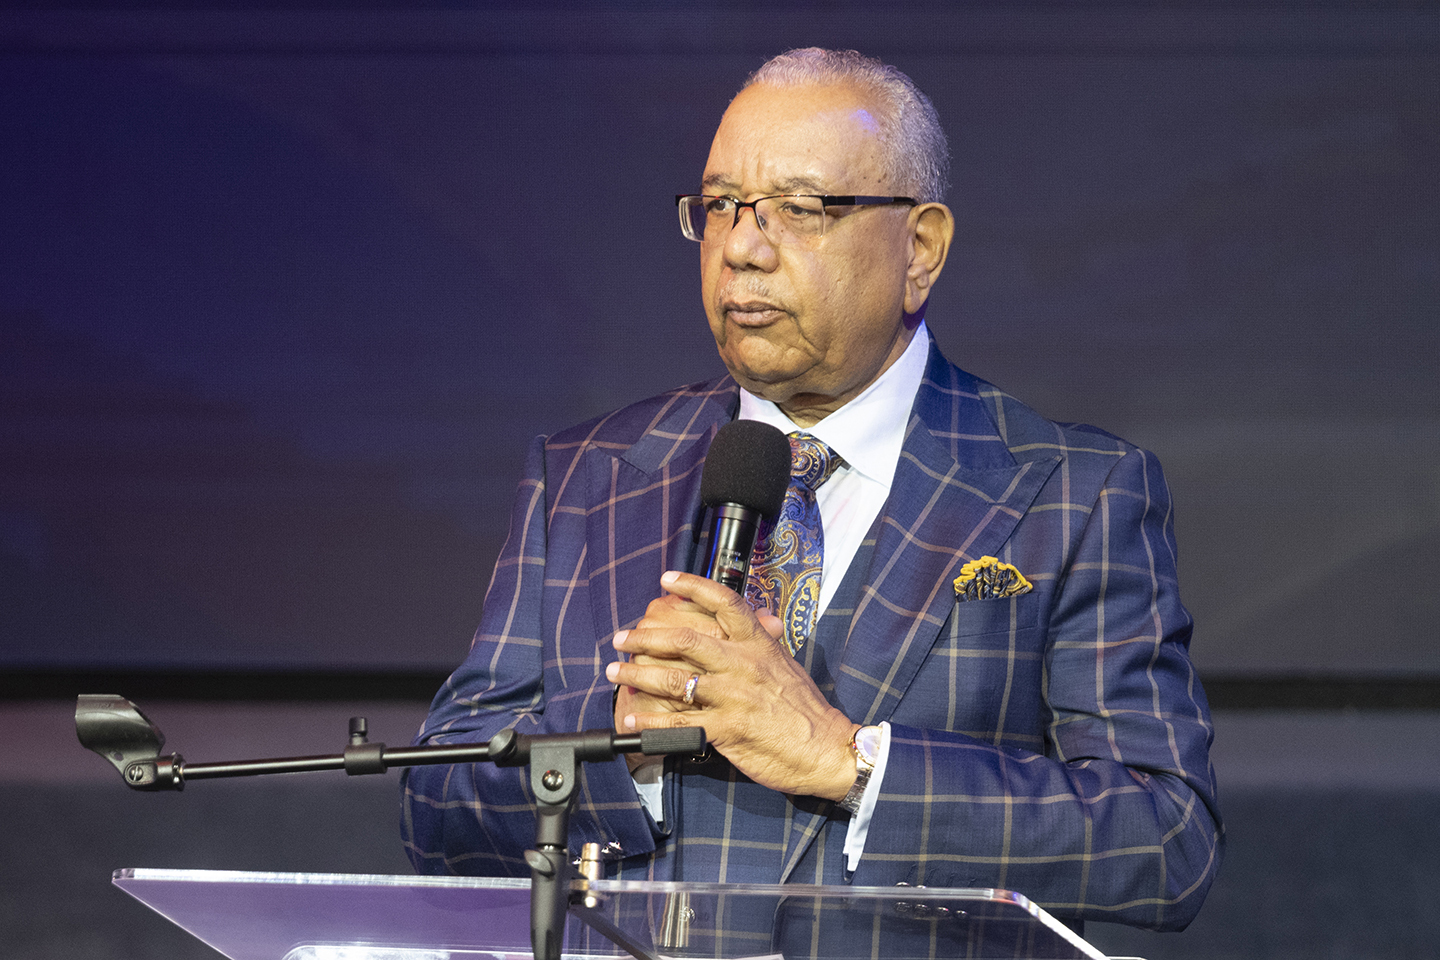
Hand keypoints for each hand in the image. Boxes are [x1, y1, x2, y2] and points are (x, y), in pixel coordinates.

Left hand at [605, 571, 858, 800]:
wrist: (828, 749)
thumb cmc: (807, 710)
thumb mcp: (787, 665)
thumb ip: (765, 644)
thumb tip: (762, 621)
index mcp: (759, 644)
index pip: (724, 602)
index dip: (693, 586)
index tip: (666, 580)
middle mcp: (743, 663)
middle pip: (684, 639)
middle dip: (645, 637)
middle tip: (622, 637)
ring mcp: (733, 695)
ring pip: (675, 678)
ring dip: (638, 674)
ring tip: (616, 671)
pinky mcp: (727, 729)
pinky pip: (679, 722)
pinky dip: (650, 720)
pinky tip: (632, 718)